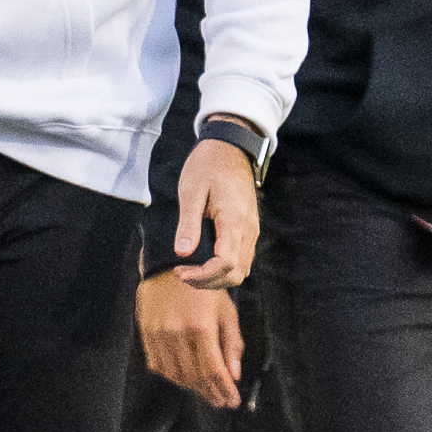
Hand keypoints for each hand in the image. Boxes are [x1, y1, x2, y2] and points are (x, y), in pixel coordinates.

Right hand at [138, 272, 244, 409]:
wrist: (170, 267)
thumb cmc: (204, 290)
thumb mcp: (226, 312)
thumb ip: (231, 344)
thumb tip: (234, 375)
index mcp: (201, 328)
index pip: (213, 370)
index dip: (224, 390)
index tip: (232, 401)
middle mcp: (176, 334)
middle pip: (194, 376)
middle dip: (210, 393)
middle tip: (221, 402)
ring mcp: (158, 335)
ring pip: (175, 373)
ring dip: (192, 387)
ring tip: (207, 393)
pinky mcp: (145, 334)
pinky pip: (158, 365)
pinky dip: (172, 376)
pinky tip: (184, 379)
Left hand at [174, 134, 258, 288]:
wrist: (231, 149)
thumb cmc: (208, 166)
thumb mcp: (191, 191)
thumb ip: (188, 224)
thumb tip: (182, 253)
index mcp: (234, 221)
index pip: (226, 264)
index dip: (203, 276)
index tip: (179, 271)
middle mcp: (249, 230)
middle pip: (237, 274)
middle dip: (209, 282)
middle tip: (182, 274)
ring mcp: (252, 230)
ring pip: (242, 270)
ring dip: (217, 279)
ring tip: (191, 271)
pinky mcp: (250, 229)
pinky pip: (242, 259)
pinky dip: (224, 269)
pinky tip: (204, 261)